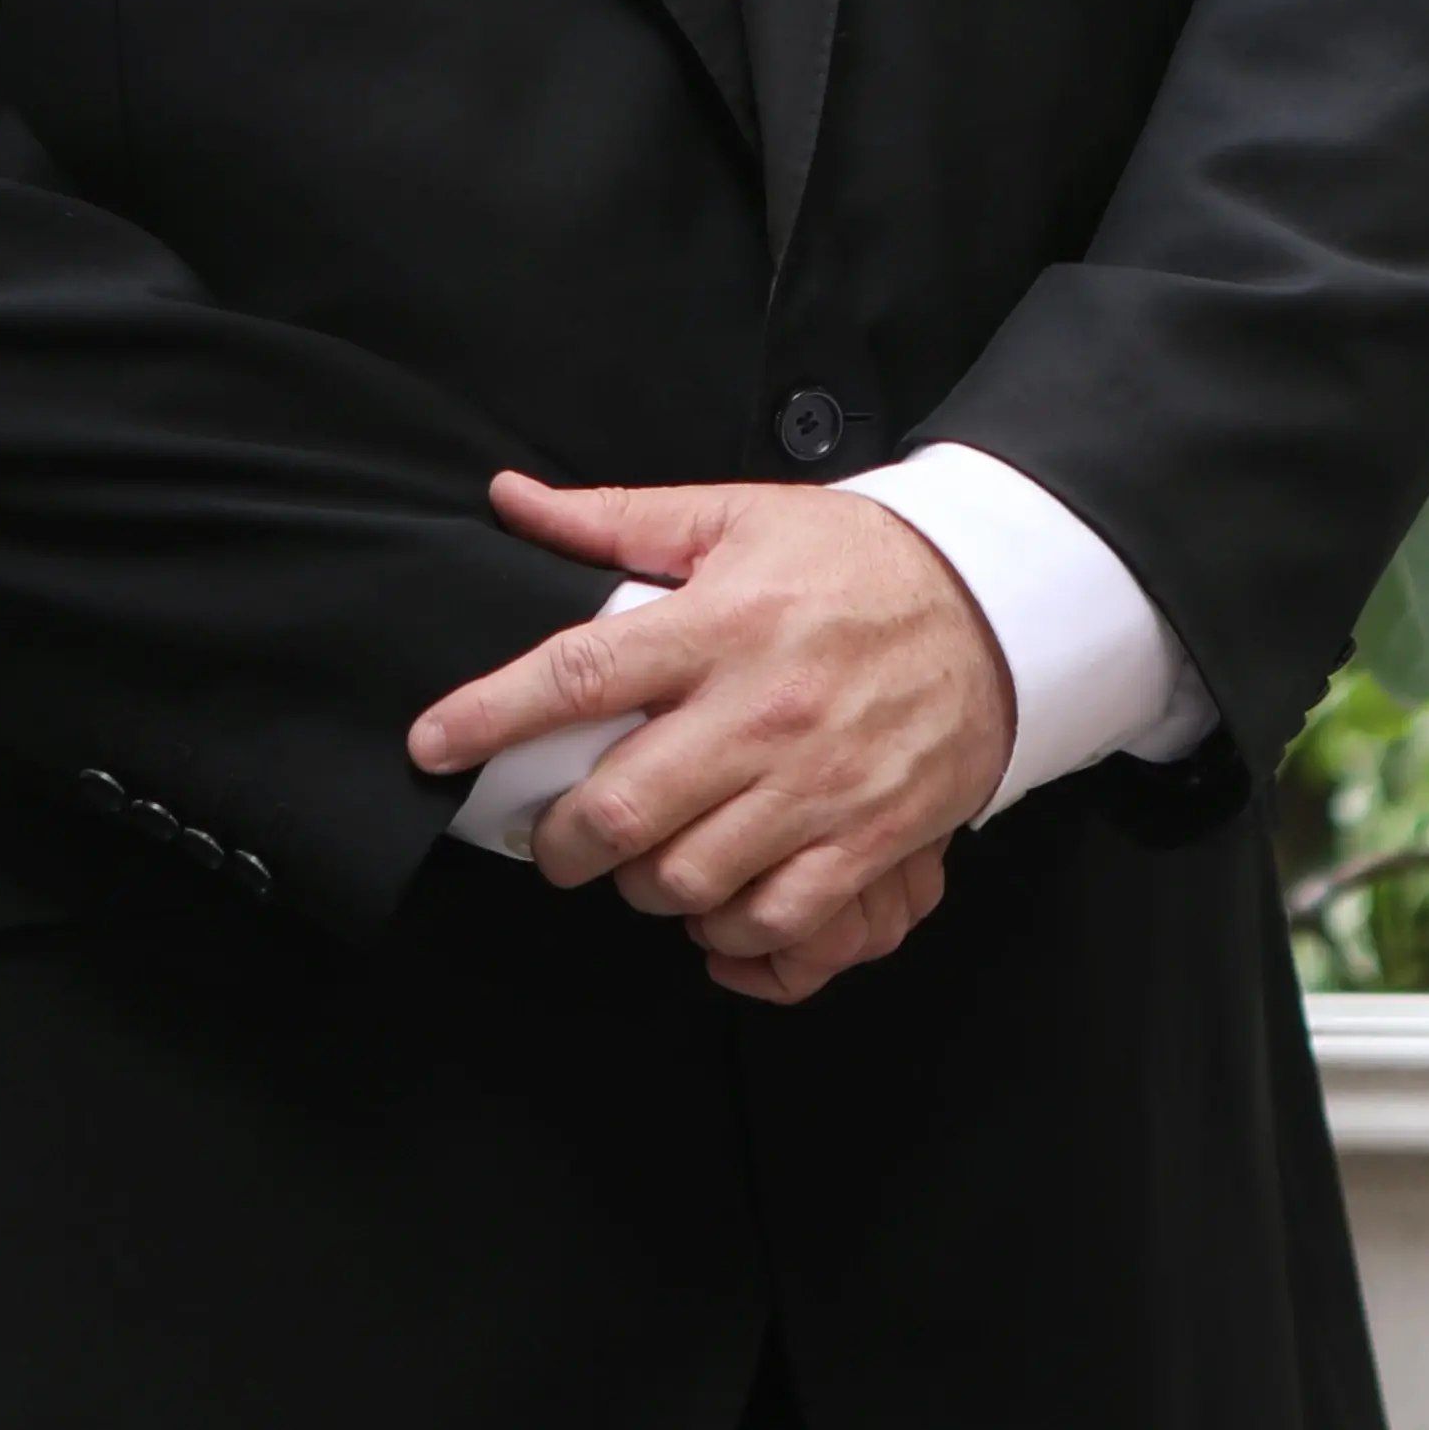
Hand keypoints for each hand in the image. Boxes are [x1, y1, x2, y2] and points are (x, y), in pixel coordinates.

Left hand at [406, 474, 1015, 994]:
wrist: (997, 608)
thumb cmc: (857, 562)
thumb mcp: (736, 517)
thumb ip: (616, 519)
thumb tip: (512, 500)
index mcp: (720, 624)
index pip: (576, 677)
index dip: (487, 718)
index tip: (431, 745)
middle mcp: (762, 711)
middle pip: (620, 810)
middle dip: (559, 842)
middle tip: (552, 837)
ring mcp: (817, 785)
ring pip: (685, 878)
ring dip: (639, 886)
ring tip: (639, 861)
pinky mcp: (867, 839)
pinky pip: (775, 919)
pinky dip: (725, 929)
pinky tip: (711, 901)